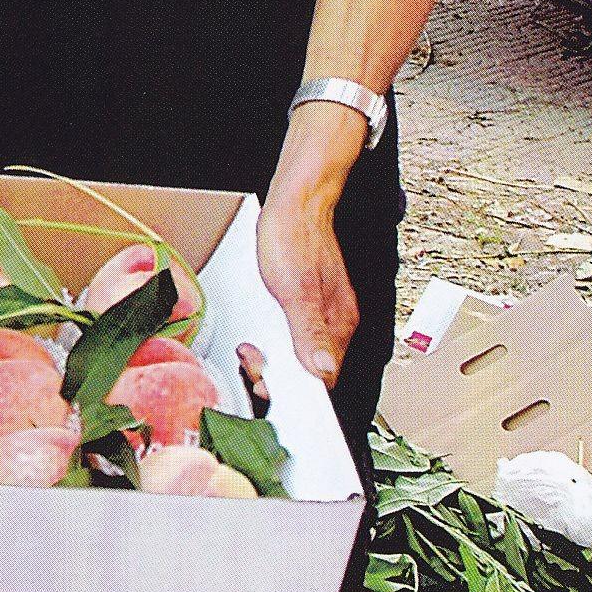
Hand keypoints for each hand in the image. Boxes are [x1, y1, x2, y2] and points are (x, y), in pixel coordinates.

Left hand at [255, 181, 356, 389]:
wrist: (296, 202)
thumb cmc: (293, 238)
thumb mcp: (294, 291)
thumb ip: (309, 334)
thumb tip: (323, 373)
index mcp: (340, 326)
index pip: (324, 379)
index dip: (293, 388)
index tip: (265, 382)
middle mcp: (336, 323)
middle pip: (312, 370)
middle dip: (277, 372)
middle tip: (251, 357)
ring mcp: (325, 312)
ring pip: (302, 353)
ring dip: (274, 357)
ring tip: (251, 347)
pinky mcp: (311, 301)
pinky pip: (296, 333)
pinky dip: (276, 339)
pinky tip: (260, 329)